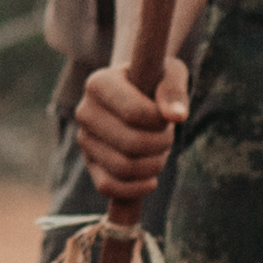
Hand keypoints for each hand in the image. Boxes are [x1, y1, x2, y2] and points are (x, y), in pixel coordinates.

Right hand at [72, 51, 189, 206]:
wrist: (137, 94)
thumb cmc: (155, 82)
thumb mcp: (169, 74)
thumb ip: (173, 90)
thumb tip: (177, 117)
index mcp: (98, 83)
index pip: (134, 113)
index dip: (160, 121)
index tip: (168, 115)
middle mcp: (85, 112)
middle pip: (131, 144)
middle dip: (161, 144)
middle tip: (168, 135)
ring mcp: (84, 140)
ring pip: (123, 168)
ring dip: (154, 165)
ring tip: (160, 152)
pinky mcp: (89, 164)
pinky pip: (108, 187)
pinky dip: (135, 189)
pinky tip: (151, 180)